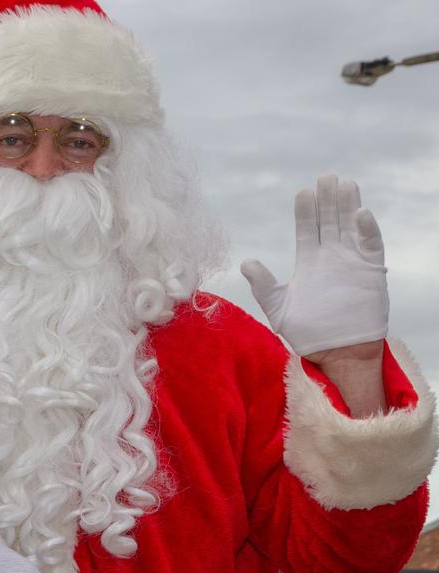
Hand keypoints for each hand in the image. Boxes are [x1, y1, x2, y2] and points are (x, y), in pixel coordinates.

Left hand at [241, 174, 387, 355]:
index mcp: (309, 261)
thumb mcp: (277, 308)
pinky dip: (368, 230)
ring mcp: (352, 262)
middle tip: (326, 176)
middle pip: (330, 221)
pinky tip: (361, 214)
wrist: (336, 352)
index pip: (307, 229)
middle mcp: (331, 257)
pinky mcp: (371, 272)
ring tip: (345, 184)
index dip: (306, 211)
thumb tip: (246, 262)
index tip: (303, 191)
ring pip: (351, 227)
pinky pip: (371, 246)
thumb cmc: (306, 332)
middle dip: (328, 199)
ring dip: (349, 206)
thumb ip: (263, 284)